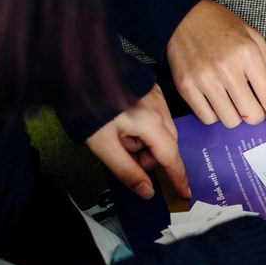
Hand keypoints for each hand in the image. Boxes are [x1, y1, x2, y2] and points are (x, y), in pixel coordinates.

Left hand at [85, 84, 189, 199]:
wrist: (80, 73)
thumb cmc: (88, 106)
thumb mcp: (103, 146)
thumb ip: (127, 171)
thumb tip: (146, 191)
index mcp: (150, 122)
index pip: (170, 157)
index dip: (177, 177)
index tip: (185, 191)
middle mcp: (159, 108)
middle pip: (165, 146)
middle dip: (147, 156)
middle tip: (122, 151)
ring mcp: (157, 97)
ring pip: (160, 132)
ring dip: (143, 140)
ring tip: (118, 132)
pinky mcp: (151, 90)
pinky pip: (156, 117)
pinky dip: (143, 126)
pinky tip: (124, 121)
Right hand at [166, 0, 265, 144]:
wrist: (182, 16)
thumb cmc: (222, 27)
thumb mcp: (255, 40)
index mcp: (248, 54)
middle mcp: (226, 68)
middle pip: (251, 115)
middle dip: (256, 115)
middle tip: (250, 100)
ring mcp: (204, 79)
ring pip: (229, 120)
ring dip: (234, 115)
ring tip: (229, 95)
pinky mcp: (186, 87)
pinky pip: (207, 119)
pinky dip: (215, 114)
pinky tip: (214, 97)